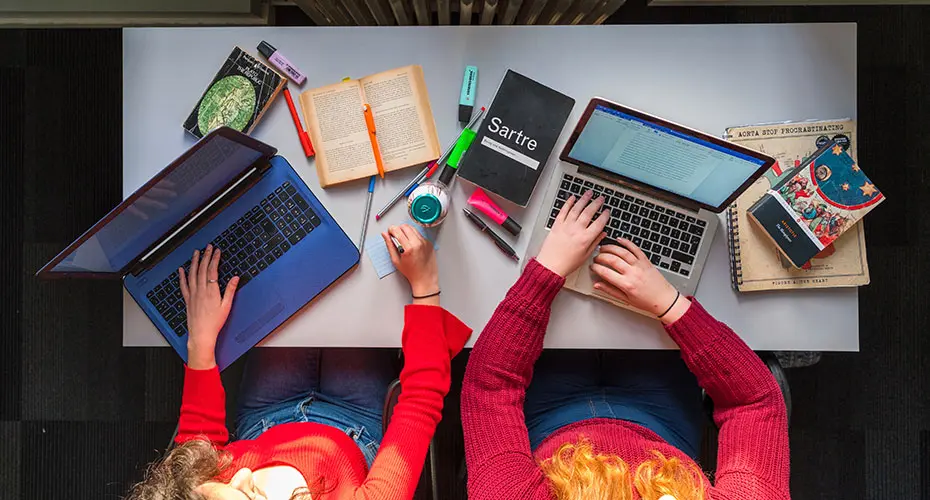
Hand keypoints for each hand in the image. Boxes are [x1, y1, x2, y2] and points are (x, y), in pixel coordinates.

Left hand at [179, 244, 239, 368]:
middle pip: (202, 269)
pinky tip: (181, 270)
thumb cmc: (215, 323)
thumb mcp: (227, 306)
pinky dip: (182, 276)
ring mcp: (193, 294)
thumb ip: (230, 290)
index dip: (215, 259)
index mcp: (211, 291)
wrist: (201, 334)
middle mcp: (200, 291)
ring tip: (196, 253)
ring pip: (192, 274)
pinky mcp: (187, 300)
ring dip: (194, 262)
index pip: (213, 270)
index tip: (217, 251)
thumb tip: (235, 278)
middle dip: (205, 256)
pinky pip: (183, 285)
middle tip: (208, 247)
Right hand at [383, 225, 438, 302]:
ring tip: (404, 240)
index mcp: (408, 248)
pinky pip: (419, 234)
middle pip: (405, 226)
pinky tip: (412, 244)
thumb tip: (385, 235)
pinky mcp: (429, 243)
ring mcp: (425, 242)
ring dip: (406, 231)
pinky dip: (414, 236)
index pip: (397, 230)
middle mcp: (418, 243)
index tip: (389, 232)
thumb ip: (389, 245)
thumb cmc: (411, 272)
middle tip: (395, 235)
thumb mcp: (396, 260)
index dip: (391, 229)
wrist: (425, 278)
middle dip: (398, 229)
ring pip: (413, 228)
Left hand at [535, 190, 608, 276]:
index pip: (599, 223)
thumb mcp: (585, 255)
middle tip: (600, 199)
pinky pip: (563, 211)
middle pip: (588, 212)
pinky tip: (572, 198)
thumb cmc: (566, 263)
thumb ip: (595, 243)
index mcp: (585, 239)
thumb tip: (602, 234)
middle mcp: (576, 230)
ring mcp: (566, 226)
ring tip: (589, 193)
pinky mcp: (556, 225)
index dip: (604, 216)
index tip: (607, 211)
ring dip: (584, 199)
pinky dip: (568, 203)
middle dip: (596, 203)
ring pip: (576, 209)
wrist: (550, 266)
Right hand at [589, 239, 689, 322]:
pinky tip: (619, 240)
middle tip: (596, 258)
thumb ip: (610, 290)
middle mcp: (633, 273)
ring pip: (622, 252)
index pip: (606, 273)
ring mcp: (640, 265)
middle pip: (612, 260)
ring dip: (610, 248)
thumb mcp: (626, 299)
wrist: (664, 299)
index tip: (592, 267)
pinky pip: (635, 249)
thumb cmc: (647, 301)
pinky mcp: (646, 261)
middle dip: (601, 257)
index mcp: (627, 284)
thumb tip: (598, 285)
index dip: (596, 268)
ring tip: (603, 248)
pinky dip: (627, 243)